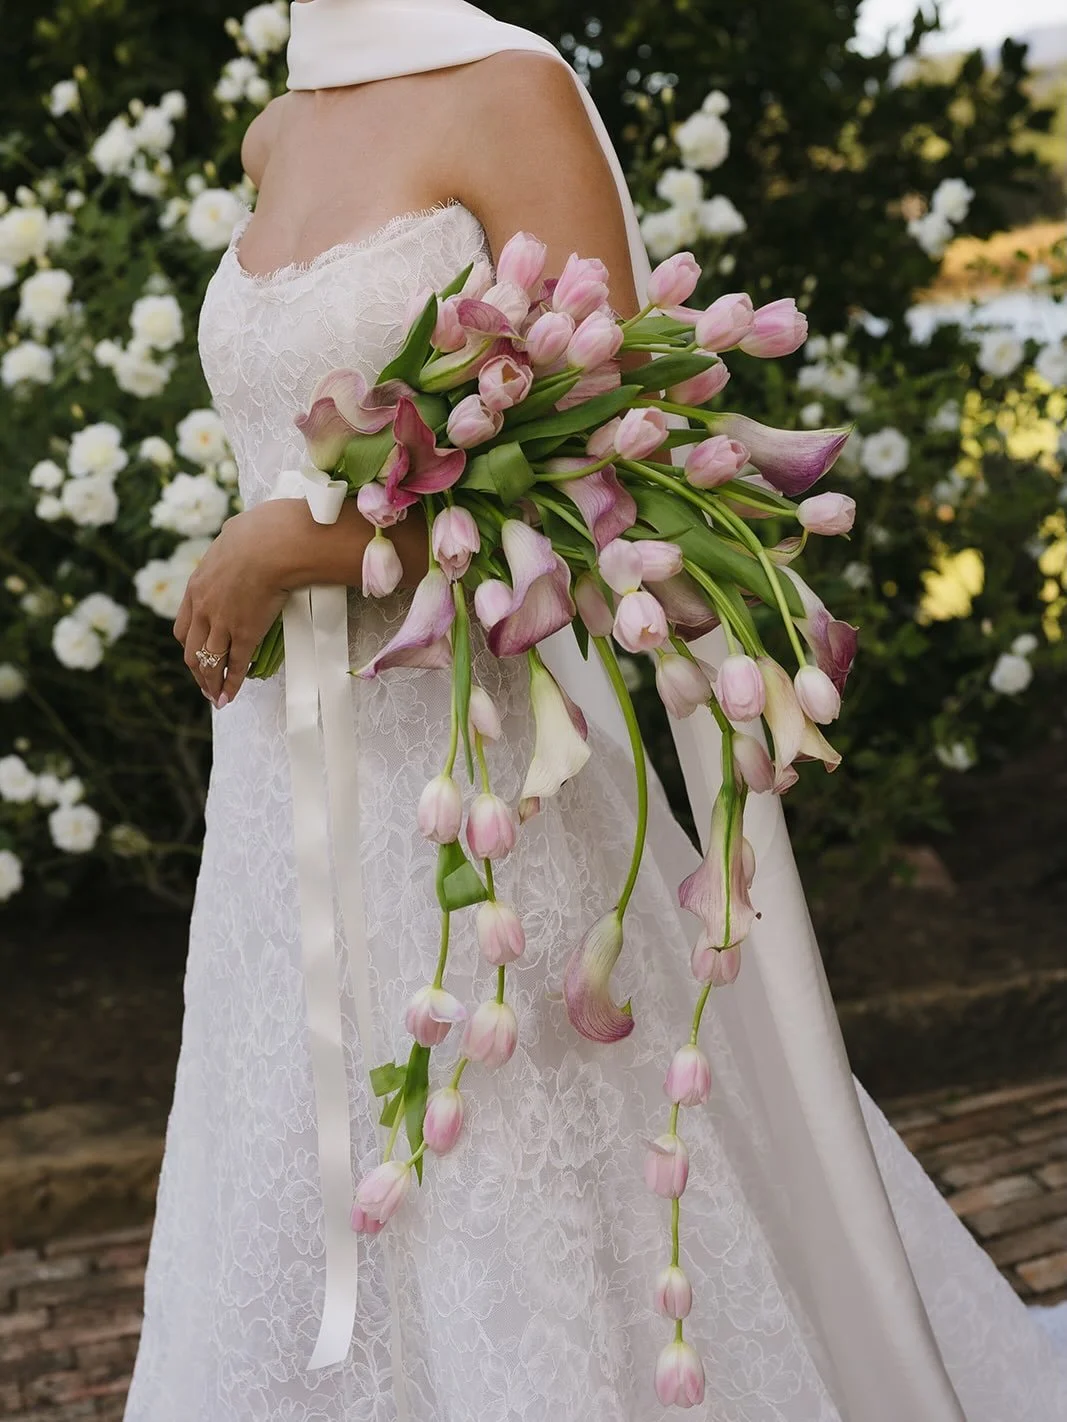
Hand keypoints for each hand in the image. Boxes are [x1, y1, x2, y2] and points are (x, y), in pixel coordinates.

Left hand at [173, 499, 301, 706]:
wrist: (273, 545)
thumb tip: (237, 532)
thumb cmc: (260, 532)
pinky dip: (230, 684)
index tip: (197, 654)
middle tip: (205, 683)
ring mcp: (222, 623)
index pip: (184, 624)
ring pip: (208, 662)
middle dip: (197, 670)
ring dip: (210, 683)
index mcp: (197, 585)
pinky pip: (234, 665)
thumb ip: (231, 543)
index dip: (190, 643)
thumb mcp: (234, 534)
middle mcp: (203, 608)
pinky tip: (229, 696)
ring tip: (216, 697)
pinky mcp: (244, 634)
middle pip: (190, 649)